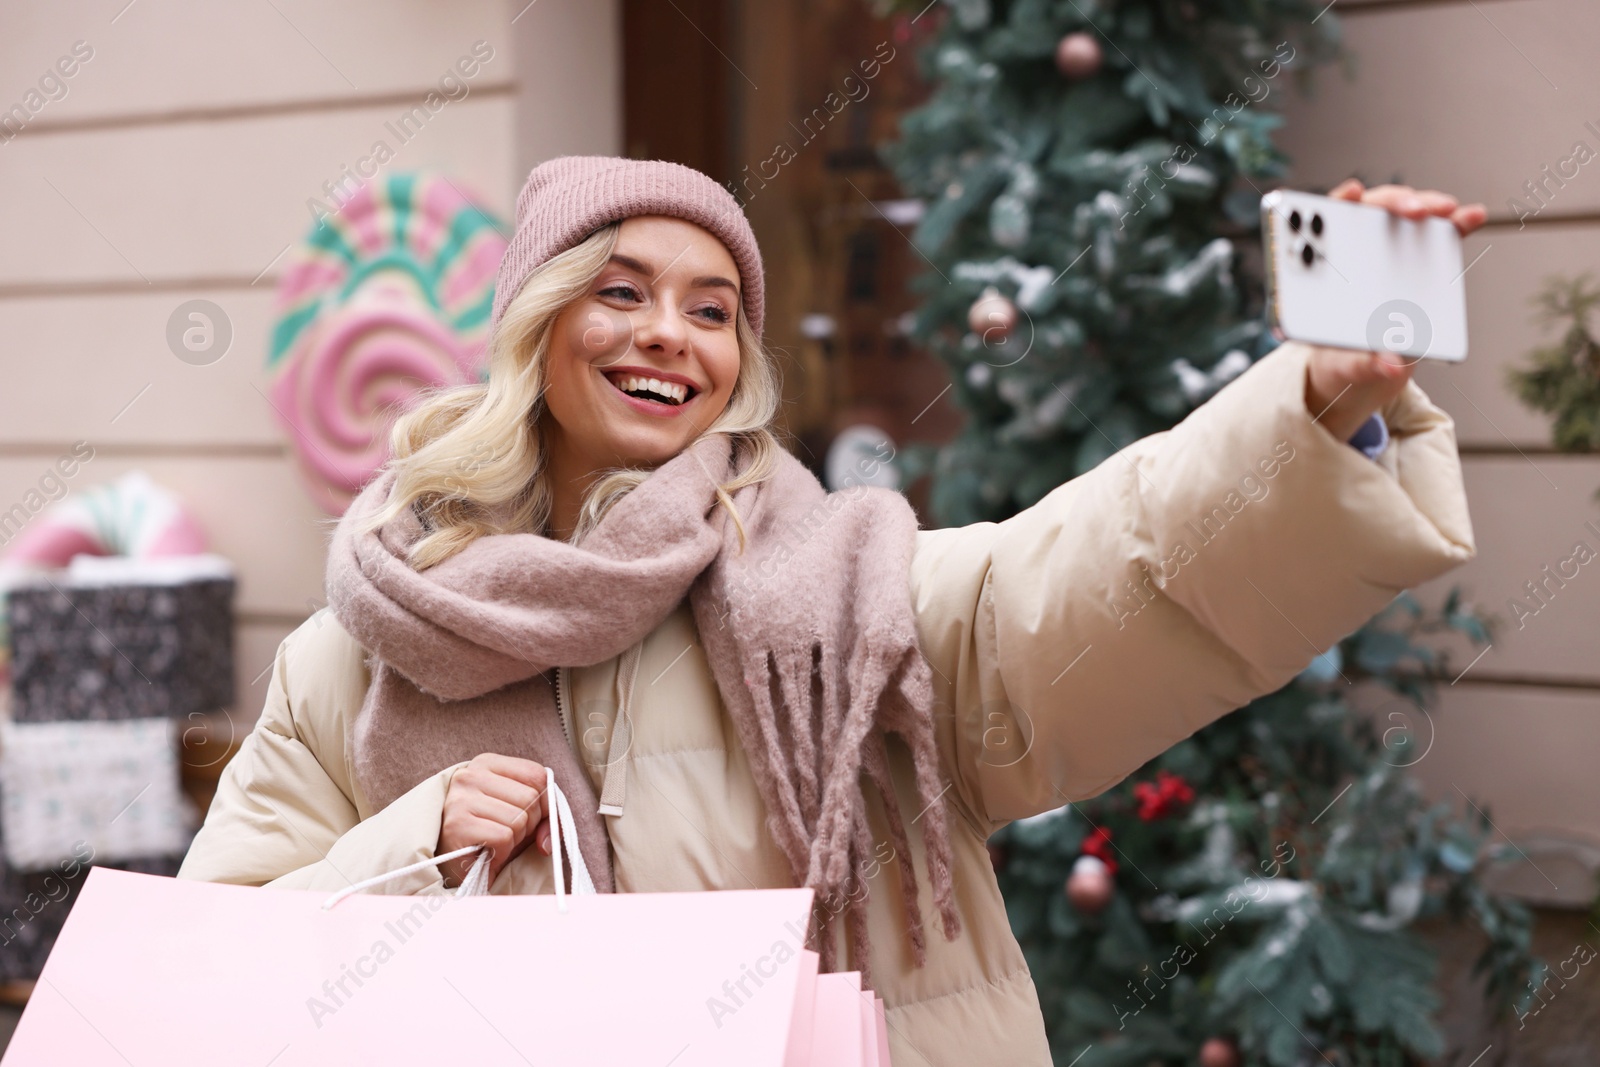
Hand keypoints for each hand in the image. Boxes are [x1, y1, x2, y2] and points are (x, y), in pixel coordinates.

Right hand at [437, 753, 552, 887]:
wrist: (454, 865)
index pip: (537, 774)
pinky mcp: (457, 824)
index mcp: (487, 763)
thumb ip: (546, 815)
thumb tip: (550, 840)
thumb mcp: (522, 814)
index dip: (546, 803)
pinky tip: (487, 851)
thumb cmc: (490, 835)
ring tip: (495, 841)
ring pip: (519, 818)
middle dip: (530, 823)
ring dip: (515, 839)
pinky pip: (504, 836)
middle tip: (508, 833)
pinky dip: (503, 851)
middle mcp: (470, 775)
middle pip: (531, 797)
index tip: (534, 817)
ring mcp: (460, 799)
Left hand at [1302, 180, 1488, 441]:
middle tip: (1413, 210)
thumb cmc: (1344, 361)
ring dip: (1426, 207)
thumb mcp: (1348, 367)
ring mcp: (1388, 254)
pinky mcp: (1418, 262)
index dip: (1335, 206)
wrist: (1363, 369)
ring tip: (1447, 210)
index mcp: (1324, 275)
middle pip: (1369, 214)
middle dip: (1392, 204)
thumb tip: (1393, 366)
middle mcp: (1355, 255)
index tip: (1352, 194)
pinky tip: (1472, 217)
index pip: (1323, 229)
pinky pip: (1437, 236)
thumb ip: (1366, 364)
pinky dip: (1455, 224)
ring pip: (1404, 218)